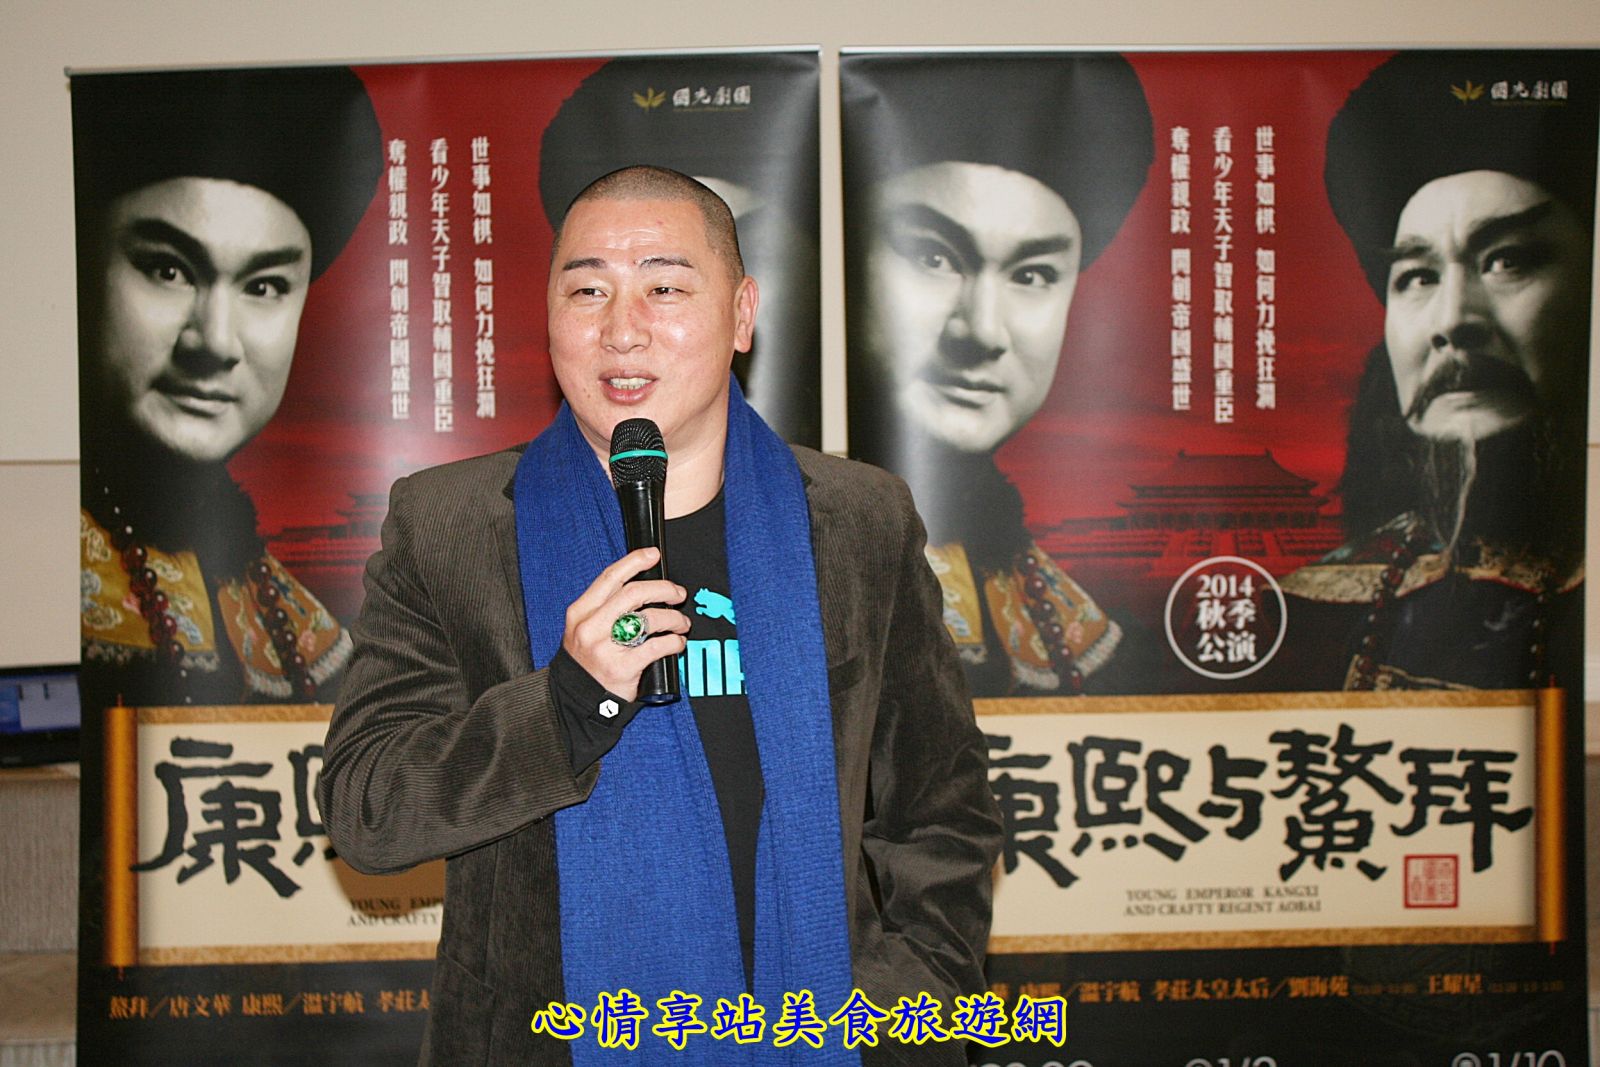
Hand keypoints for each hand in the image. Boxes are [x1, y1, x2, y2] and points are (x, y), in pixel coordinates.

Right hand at [561, 547, 689, 701]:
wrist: (576, 699)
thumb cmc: (587, 660)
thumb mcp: (584, 628)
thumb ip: (606, 607)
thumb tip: (645, 586)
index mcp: (580, 612)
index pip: (610, 578)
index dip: (635, 562)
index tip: (654, 555)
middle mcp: (591, 627)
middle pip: (634, 593)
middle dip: (664, 589)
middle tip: (678, 594)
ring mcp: (605, 648)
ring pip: (649, 618)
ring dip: (674, 618)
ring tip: (681, 623)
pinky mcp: (622, 668)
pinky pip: (657, 646)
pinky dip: (674, 642)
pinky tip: (677, 643)